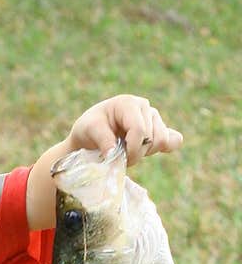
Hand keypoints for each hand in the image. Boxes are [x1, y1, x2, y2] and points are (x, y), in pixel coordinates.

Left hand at [68, 95, 182, 165]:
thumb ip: (102, 139)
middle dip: (136, 154)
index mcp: (128, 104)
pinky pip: (174, 140)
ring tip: (129, 153)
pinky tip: (151, 151)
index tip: (118, 159)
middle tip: (120, 157)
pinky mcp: (160, 128)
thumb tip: (114, 153)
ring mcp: (153, 117)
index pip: (140, 130)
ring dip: (145, 153)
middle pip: (152, 138)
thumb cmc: (89, 128)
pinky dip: (164, 149)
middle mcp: (144, 107)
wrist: (91, 132)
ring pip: (162, 141)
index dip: (132, 150)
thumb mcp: (88, 130)